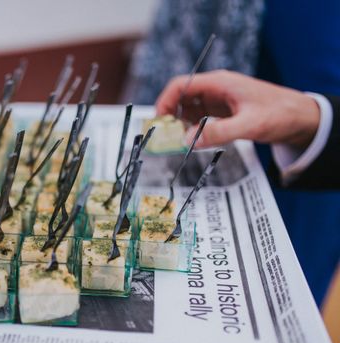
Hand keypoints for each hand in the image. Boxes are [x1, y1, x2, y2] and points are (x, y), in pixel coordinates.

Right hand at [156, 70, 320, 148]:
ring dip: (181, 125)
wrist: (301, 118)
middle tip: (165, 137)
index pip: (181, 85)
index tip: (158, 122)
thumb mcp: (249, 125)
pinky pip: (200, 119)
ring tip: (180, 143)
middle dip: (170, 116)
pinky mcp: (222, 112)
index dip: (164, 102)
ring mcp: (218, 100)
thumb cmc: (280, 114)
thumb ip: (219, 132)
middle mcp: (216, 89)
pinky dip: (193, 130)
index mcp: (219, 83)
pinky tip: (196, 142)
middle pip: (181, 97)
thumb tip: (188, 140)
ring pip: (188, 109)